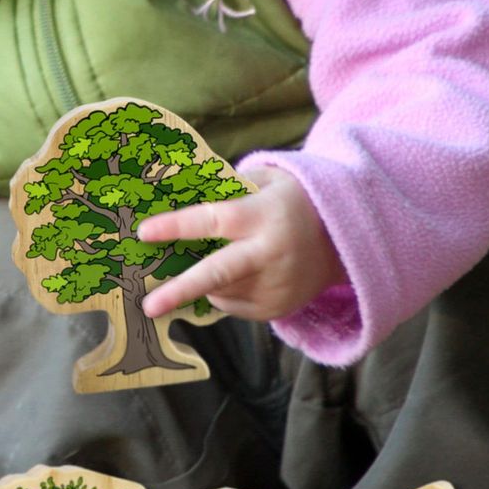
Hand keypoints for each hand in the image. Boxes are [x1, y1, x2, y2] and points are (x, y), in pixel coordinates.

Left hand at [137, 165, 345, 324]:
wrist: (343, 239)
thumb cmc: (292, 201)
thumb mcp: (266, 180)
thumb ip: (226, 185)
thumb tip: (175, 192)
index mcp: (264, 216)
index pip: (214, 220)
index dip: (177, 227)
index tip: (145, 232)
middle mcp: (270, 254)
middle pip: (218, 274)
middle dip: (180, 290)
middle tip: (148, 306)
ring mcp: (275, 286)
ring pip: (219, 291)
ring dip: (202, 281)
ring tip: (214, 258)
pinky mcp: (276, 308)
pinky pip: (232, 306)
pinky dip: (223, 292)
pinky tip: (239, 273)